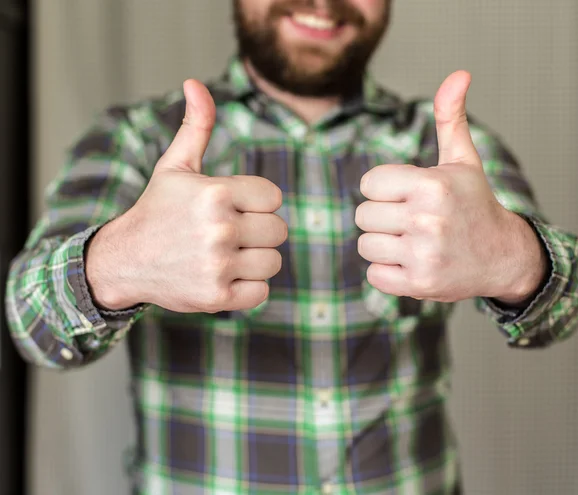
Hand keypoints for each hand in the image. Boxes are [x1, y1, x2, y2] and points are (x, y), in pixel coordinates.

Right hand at [87, 80, 286, 312]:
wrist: (125, 260)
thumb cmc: (157, 210)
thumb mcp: (175, 165)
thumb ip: (196, 126)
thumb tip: (195, 82)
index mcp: (215, 192)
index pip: (273, 197)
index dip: (257, 202)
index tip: (233, 207)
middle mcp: (219, 228)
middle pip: (279, 230)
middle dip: (258, 231)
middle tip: (230, 233)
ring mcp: (218, 265)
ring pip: (273, 262)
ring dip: (254, 259)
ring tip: (226, 254)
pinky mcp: (217, 297)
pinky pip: (261, 292)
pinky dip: (248, 288)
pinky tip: (224, 276)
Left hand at [355, 71, 546, 303]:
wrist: (502, 255)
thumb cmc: (473, 203)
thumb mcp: (462, 160)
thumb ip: (450, 118)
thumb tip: (458, 73)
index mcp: (431, 184)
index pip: (369, 183)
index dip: (383, 188)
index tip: (405, 194)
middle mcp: (427, 219)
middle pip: (362, 215)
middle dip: (381, 217)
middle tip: (409, 220)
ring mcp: (423, 254)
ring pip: (365, 245)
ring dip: (383, 244)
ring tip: (411, 241)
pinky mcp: (420, 283)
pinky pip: (375, 275)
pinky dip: (388, 272)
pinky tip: (412, 262)